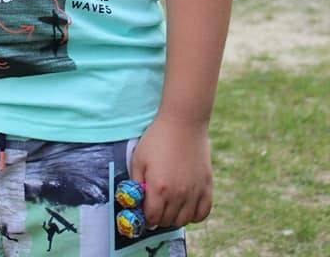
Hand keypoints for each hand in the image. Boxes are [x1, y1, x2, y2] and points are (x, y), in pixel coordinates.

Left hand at [130, 114, 212, 228]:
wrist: (183, 122)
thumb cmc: (158, 138)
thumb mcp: (139, 158)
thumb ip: (136, 183)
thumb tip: (136, 201)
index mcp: (159, 188)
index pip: (152, 218)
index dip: (145, 217)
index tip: (144, 210)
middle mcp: (178, 195)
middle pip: (167, 221)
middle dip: (158, 216)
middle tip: (155, 206)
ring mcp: (195, 192)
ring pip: (184, 220)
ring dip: (174, 217)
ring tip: (169, 205)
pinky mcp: (207, 186)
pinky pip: (203, 213)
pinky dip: (194, 215)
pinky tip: (186, 206)